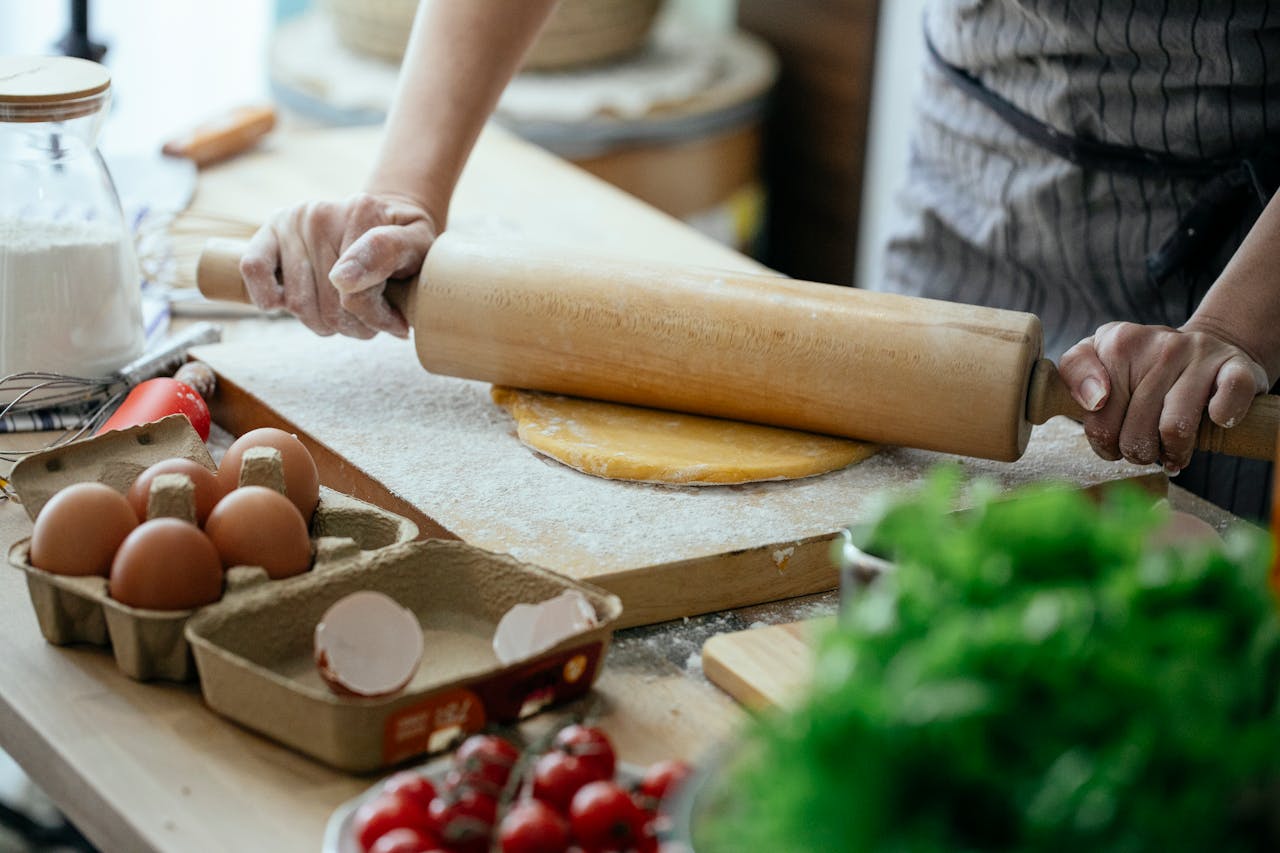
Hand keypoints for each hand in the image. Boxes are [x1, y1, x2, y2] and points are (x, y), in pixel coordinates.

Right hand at [239, 193, 439, 338]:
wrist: (385, 218)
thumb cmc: (404, 242)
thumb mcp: (418, 245)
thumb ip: (392, 253)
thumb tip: (343, 279)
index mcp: (362, 211)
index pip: (356, 295)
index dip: (376, 319)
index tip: (395, 321)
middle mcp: (321, 213)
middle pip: (327, 306)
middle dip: (352, 325)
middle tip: (369, 319)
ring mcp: (291, 221)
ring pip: (297, 304)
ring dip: (322, 323)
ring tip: (344, 313)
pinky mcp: (267, 232)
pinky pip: (253, 271)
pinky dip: (268, 298)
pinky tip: (290, 304)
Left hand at [1058, 321, 1269, 472]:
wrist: (1208, 347)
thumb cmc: (1142, 367)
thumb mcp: (1099, 359)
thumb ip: (1076, 373)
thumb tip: (1095, 401)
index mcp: (1118, 343)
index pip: (1097, 421)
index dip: (1104, 441)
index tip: (1111, 434)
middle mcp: (1160, 345)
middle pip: (1134, 435)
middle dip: (1138, 451)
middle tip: (1145, 443)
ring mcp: (1201, 354)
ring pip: (1175, 431)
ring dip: (1174, 452)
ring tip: (1172, 446)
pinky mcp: (1238, 368)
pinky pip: (1227, 404)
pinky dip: (1220, 420)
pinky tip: (1214, 421)